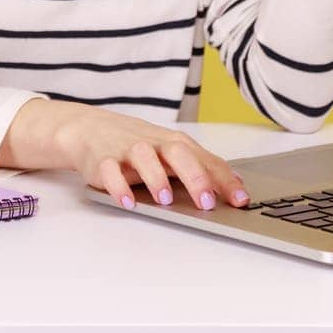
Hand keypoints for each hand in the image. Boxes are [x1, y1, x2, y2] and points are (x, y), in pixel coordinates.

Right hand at [48, 102, 249, 210]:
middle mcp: (155, 144)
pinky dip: (118, 187)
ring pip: (144, 157)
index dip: (225, 180)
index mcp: (176, 144)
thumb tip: (236, 183)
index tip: (241, 200)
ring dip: (156, 178)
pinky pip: (110, 171)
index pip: (206, 159)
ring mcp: (128, 150)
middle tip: (206, 203)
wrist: (91, 129)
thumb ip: (201, 165)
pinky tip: (127, 202)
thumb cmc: (139, 144)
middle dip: (195, 177)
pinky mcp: (104, 161)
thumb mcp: (171, 152)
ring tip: (165, 200)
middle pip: (178, 153)